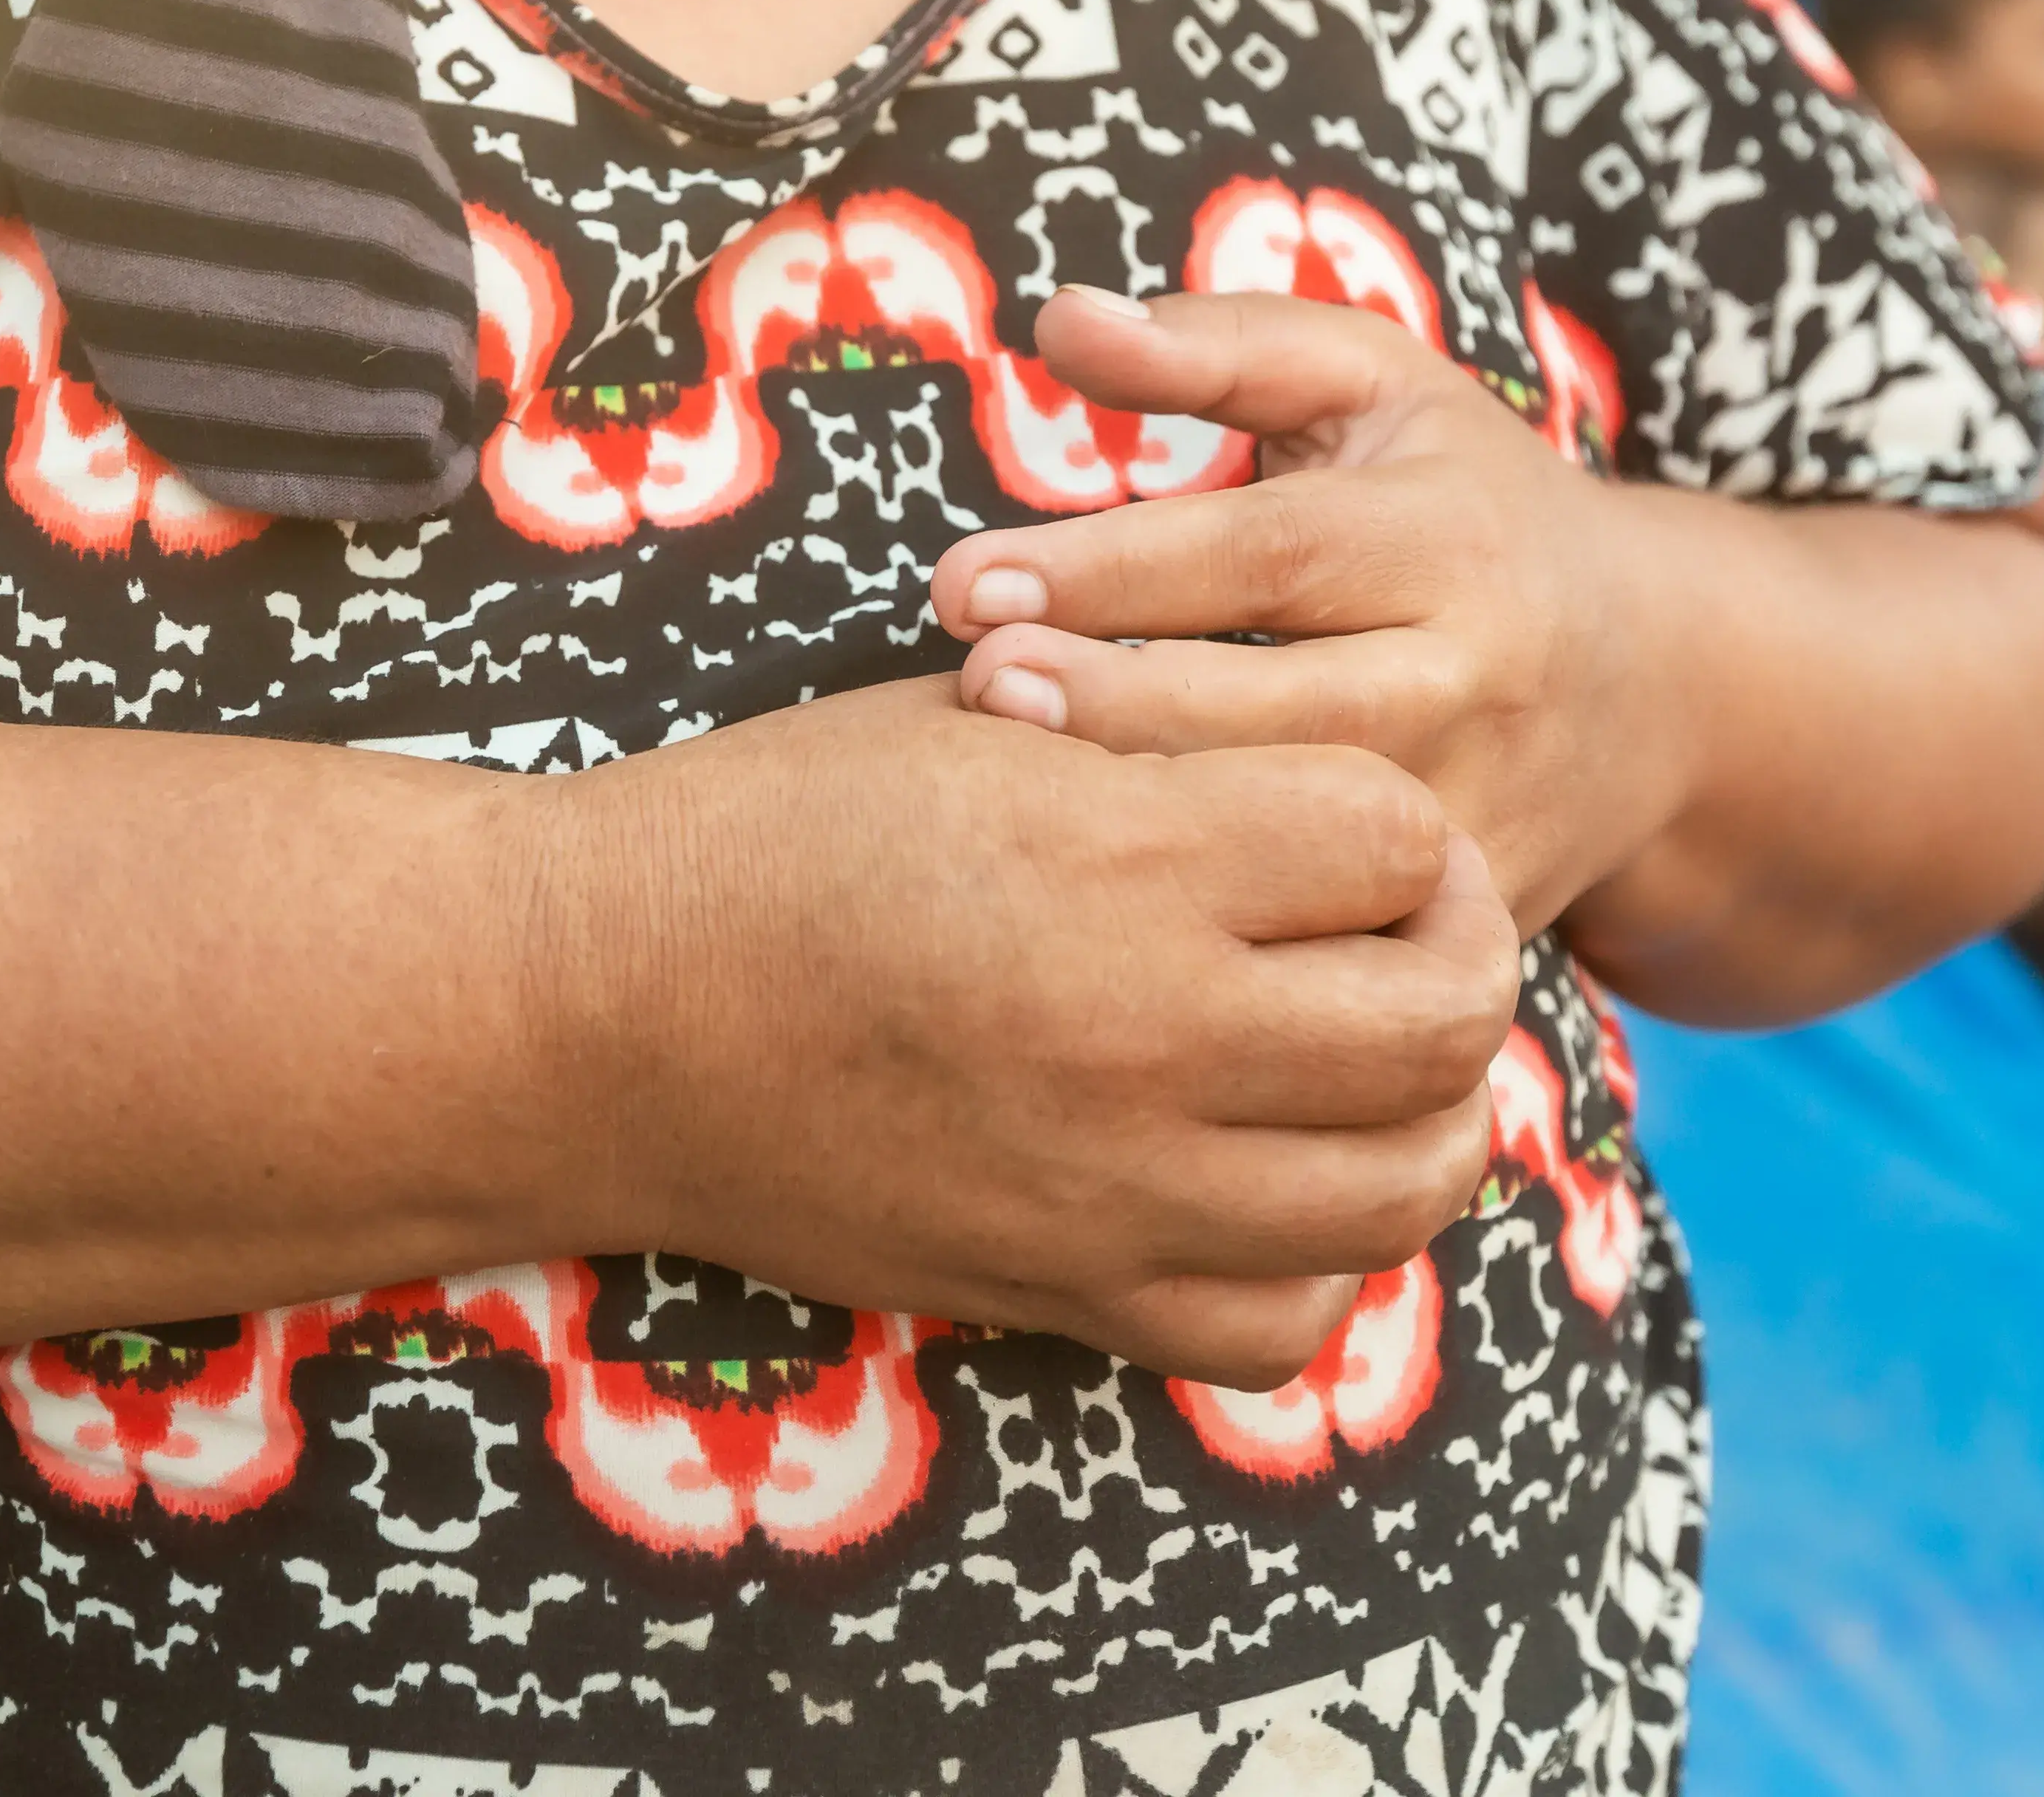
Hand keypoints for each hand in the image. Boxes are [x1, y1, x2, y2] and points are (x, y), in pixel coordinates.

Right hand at [548, 679, 1522, 1387]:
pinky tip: (1263, 1179)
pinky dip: (1312, 1258)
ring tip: (1357, 1055)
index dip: (1394, 816)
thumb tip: (1302, 777)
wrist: (591, 1013)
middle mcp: (1142, 1031)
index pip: (1398, 835)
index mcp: (1117, 854)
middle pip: (1441, 1018)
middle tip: (1393, 927)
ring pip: (1405, 1186)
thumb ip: (1156, 745)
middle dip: (1452, 954)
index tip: (1347, 817)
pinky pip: (1282, 1320)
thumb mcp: (969, 722)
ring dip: (1419, 1111)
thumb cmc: (767, 832)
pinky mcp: (1064, 1290)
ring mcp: (1113, 1184)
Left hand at [931, 286, 1691, 934]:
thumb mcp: (1371, 386)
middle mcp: (1483, 674)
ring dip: (1156, 819)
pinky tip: (1093, 912)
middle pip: (1286, 707)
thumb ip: (1218, 347)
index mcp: (1450, 535)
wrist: (1660, 684)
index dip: (1109, 571)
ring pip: (1310, 831)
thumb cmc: (1460, 505)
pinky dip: (1229, 921)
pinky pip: (1341, 927)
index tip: (959, 583)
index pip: (1265, 553)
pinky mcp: (1474, 911)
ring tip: (1002, 795)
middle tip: (976, 692)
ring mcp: (1487, 804)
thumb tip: (1061, 317)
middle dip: (1118, 704)